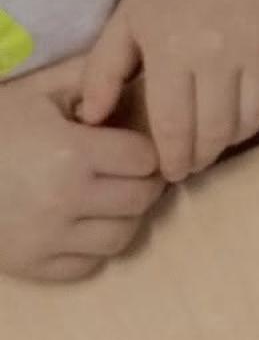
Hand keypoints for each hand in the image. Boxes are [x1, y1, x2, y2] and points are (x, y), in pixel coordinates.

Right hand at [0, 56, 165, 281]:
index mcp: (73, 153)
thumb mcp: (37, 92)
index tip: (130, 147)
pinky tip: (78, 225)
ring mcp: (49, 239)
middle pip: (141, 199)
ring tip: (106, 199)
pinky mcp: (32, 266)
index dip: (143, 150)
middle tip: (126, 174)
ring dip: (122, 217)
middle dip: (141, 183)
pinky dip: (91, 248)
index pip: (146, 159)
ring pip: (122, 237)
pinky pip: (88, 265)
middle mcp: (67, 200)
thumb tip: (136, 73)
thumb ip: (88, 81)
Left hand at [77, 0, 258, 181]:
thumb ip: (103, 71)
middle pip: (217, 132)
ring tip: (223, 132)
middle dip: (203, 155)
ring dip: (236, 134)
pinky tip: (255, 100)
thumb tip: (93, 120)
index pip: (176, 129)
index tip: (173, 171)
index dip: (175, 159)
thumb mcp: (126, 20)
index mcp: (173, 55)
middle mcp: (221, 58)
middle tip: (196, 160)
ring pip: (255, 118)